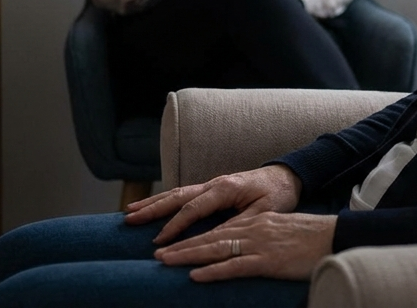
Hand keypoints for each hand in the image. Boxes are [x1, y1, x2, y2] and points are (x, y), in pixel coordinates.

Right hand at [123, 165, 302, 244]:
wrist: (288, 175)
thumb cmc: (278, 194)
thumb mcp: (264, 213)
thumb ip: (238, 224)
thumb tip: (213, 238)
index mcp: (225, 188)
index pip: (193, 208)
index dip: (175, 225)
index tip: (159, 240)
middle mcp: (214, 183)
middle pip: (177, 195)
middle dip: (152, 208)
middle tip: (129, 218)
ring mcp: (212, 184)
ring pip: (177, 192)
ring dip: (153, 202)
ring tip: (130, 210)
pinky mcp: (212, 188)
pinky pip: (184, 194)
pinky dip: (165, 200)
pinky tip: (153, 206)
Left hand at [155, 212, 335, 281]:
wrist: (336, 237)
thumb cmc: (312, 238)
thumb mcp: (282, 232)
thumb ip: (261, 237)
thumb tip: (243, 248)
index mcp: (256, 222)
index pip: (217, 229)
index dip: (192, 236)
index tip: (171, 242)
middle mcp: (253, 229)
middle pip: (210, 237)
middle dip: (181, 245)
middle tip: (157, 252)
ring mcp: (259, 244)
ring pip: (216, 248)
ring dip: (188, 256)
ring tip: (165, 262)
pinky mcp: (268, 261)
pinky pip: (235, 266)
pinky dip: (213, 271)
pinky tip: (196, 277)